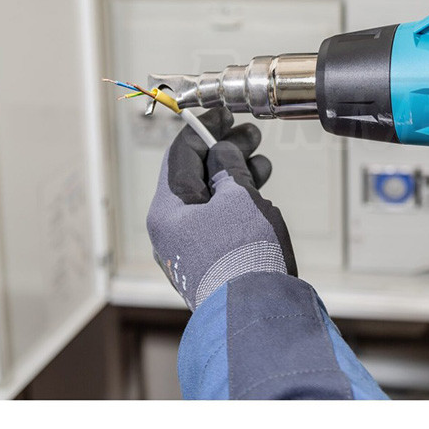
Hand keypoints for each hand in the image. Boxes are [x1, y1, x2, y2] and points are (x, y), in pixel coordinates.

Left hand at [146, 107, 295, 309]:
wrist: (256, 315)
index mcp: (167, 210)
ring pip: (210, 199)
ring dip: (235, 177)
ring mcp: (189, 249)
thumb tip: (223, 153)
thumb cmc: (243, 256)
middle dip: (224, 152)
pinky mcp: (210, 263)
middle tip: (251, 136)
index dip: (204, 128)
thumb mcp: (238, 197)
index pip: (180, 155)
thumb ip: (229, 167)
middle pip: (195, 177)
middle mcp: (171, 230)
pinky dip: (237, 203)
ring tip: (261, 165)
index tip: (224, 113)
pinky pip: (219, 221)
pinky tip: (258, 197)